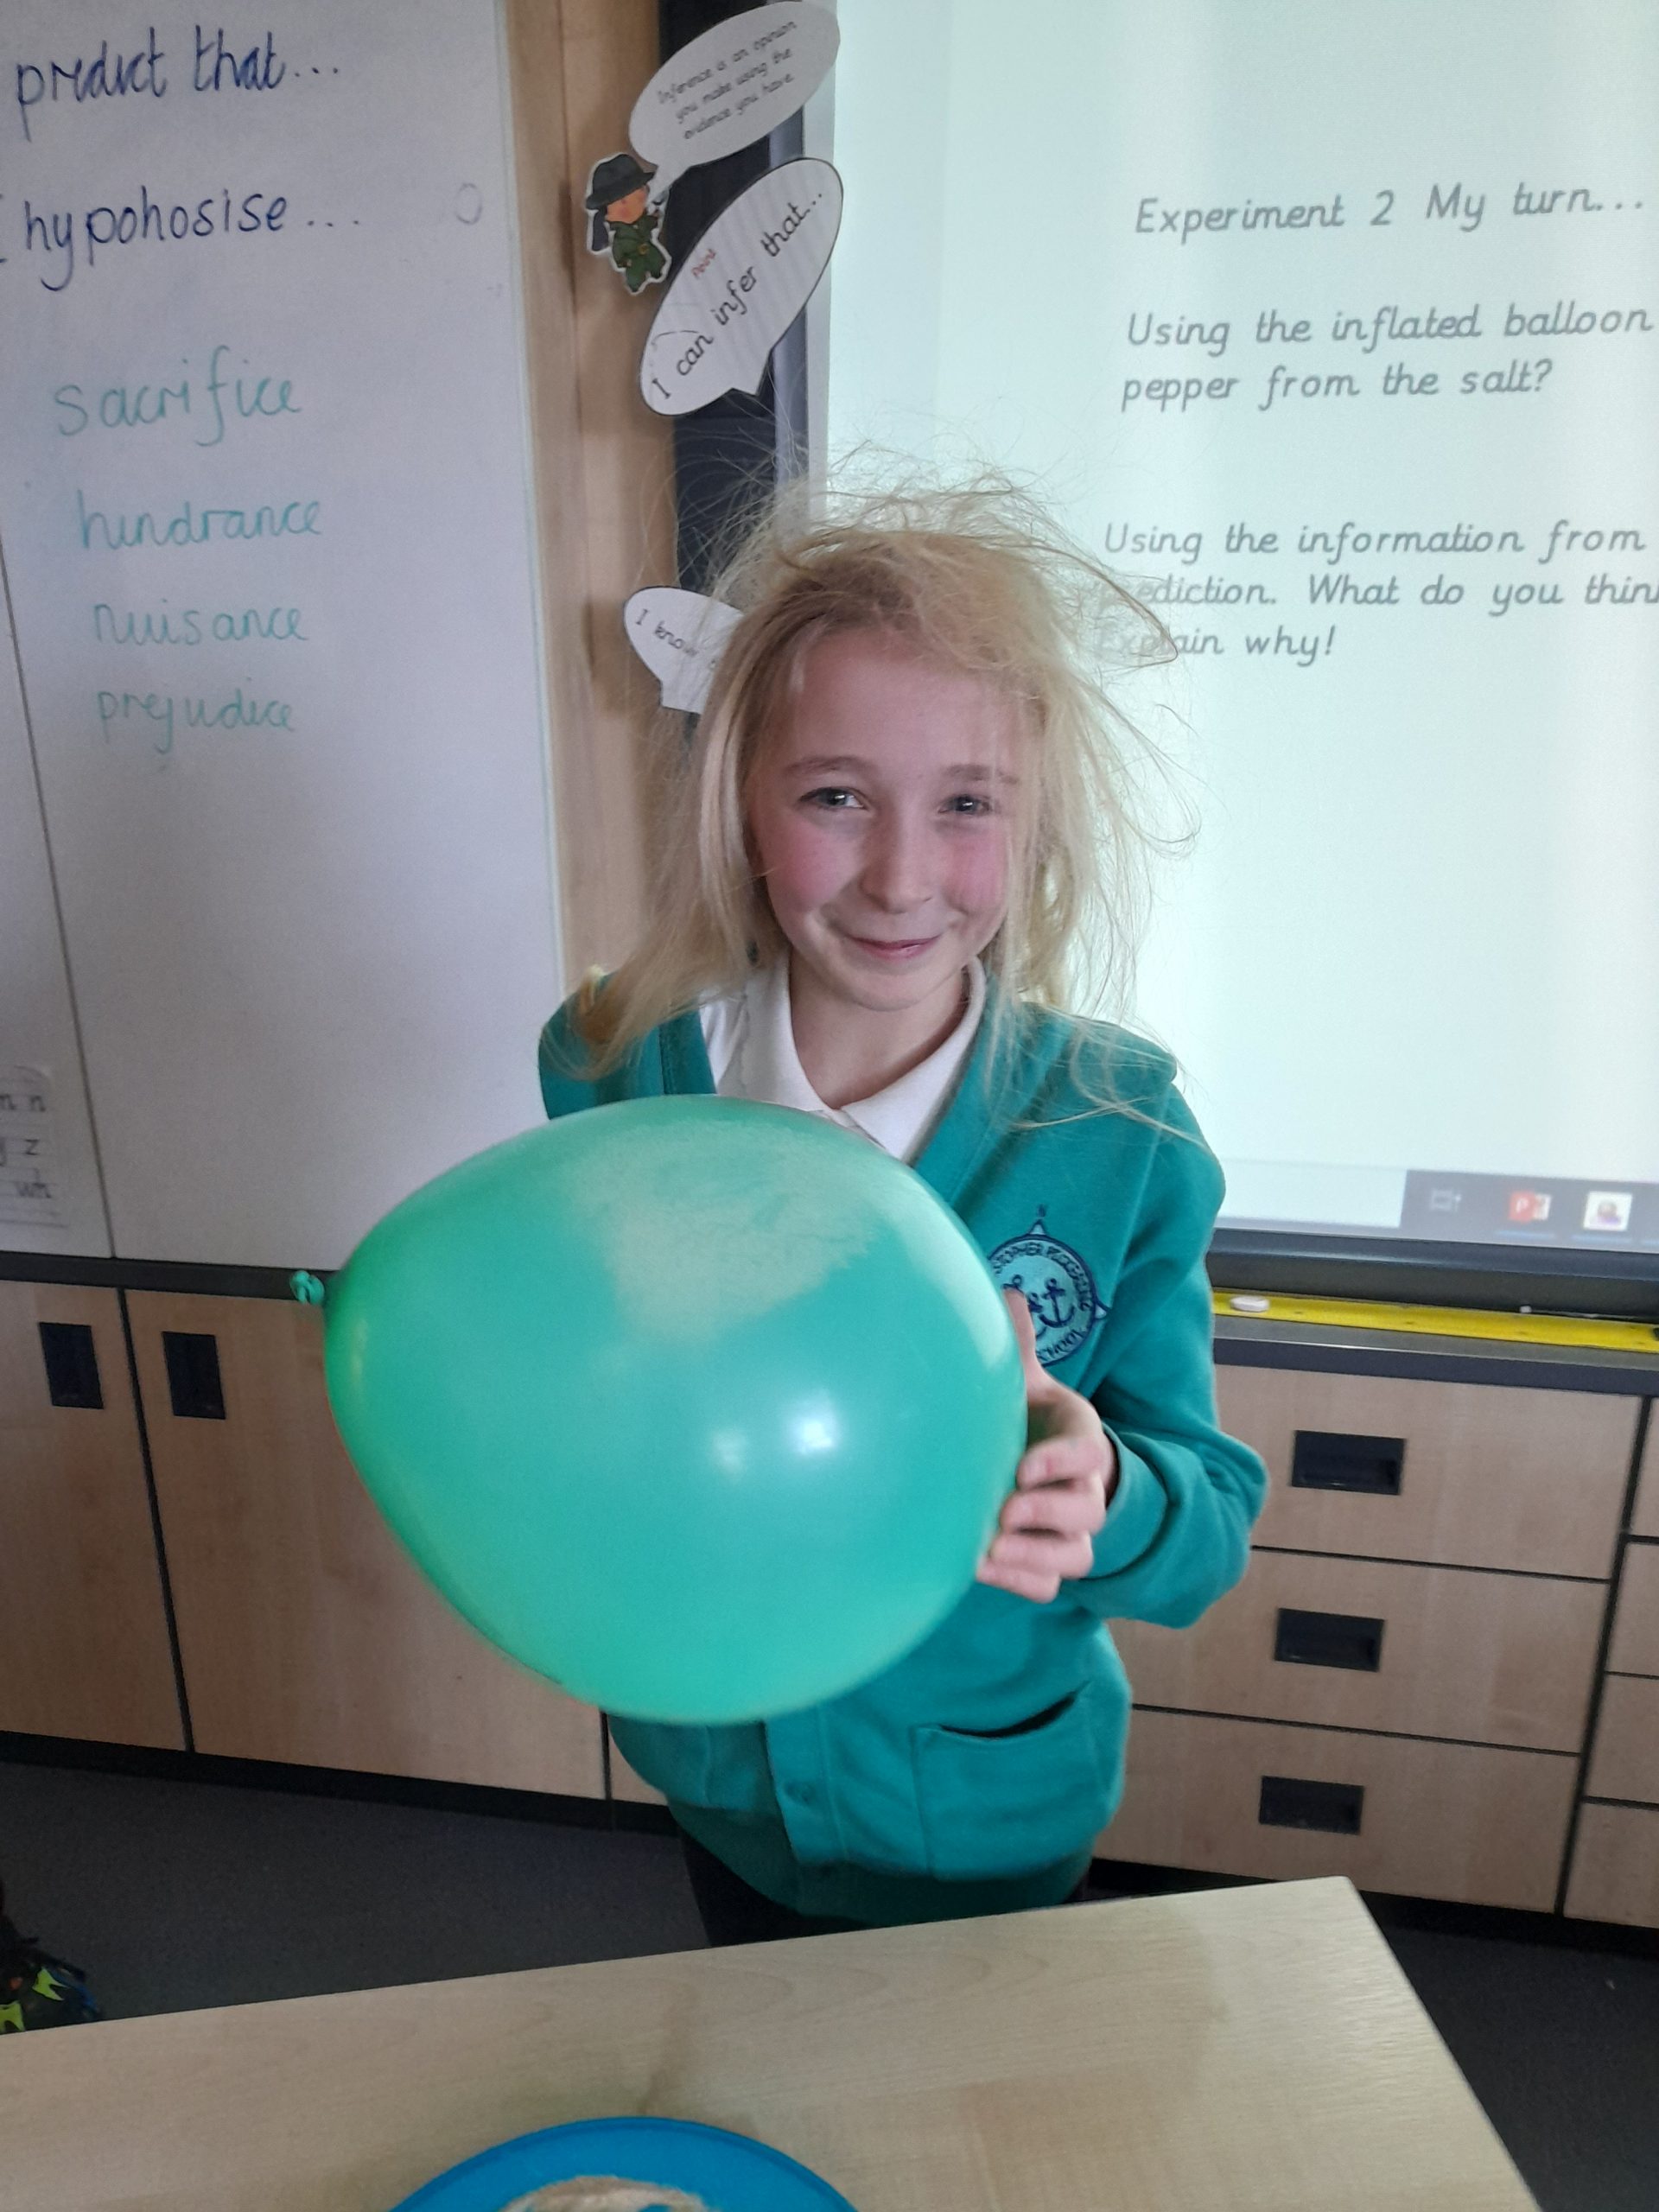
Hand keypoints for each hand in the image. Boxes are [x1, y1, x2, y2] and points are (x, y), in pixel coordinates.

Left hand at [976, 1290, 1116, 1604]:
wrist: (1042, 1466)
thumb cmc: (1033, 1420)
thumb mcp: (1026, 1383)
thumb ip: (1017, 1347)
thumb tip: (1006, 1292)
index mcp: (1082, 1438)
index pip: (1088, 1451)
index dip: (1061, 1462)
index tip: (1021, 1467)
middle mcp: (1085, 1489)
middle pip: (1088, 1511)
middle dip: (1049, 1512)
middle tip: (1004, 1510)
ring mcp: (1069, 1531)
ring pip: (1075, 1556)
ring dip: (1034, 1556)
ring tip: (989, 1549)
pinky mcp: (1048, 1562)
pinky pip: (1047, 1586)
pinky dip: (1019, 1581)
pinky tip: (979, 1568)